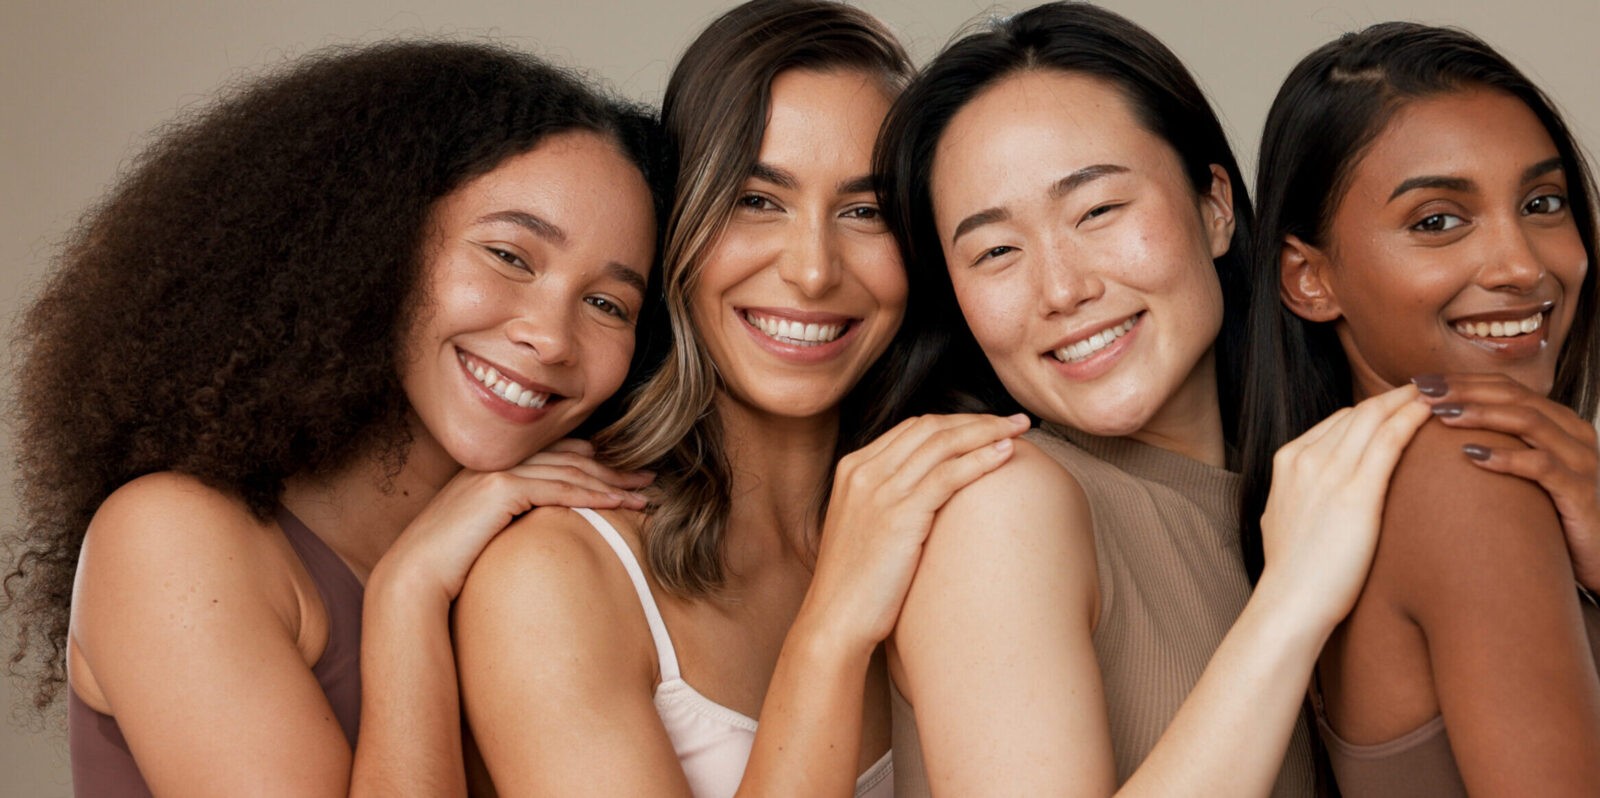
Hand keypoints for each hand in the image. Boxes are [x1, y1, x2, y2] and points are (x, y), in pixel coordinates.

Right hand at [375, 439, 653, 603]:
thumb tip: (545, 531)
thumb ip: (513, 522)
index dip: (594, 463)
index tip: (624, 477)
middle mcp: (496, 463)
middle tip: (647, 479)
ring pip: (569, 471)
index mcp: (494, 470)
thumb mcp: (487, 536)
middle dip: (612, 469)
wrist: (413, 578)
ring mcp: (497, 472)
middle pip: (568, 459)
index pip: (555, 456)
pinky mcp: (500, 488)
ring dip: (612, 483)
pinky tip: (618, 504)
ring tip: (644, 495)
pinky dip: (592, 495)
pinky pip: (558, 488)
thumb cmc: (448, 569)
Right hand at [800, 413, 1030, 653]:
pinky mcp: (899, 515)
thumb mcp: (866, 528)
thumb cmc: (857, 584)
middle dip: (976, 419)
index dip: (956, 422)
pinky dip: (980, 459)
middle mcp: (863, 471)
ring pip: (942, 444)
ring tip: (1020, 429)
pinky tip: (1006, 454)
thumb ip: (889, 501)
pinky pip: (948, 475)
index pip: (912, 428)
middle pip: (930, 427)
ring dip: (987, 431)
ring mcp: (879, 491)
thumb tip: (934, 495)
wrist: (835, 620)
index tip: (988, 426)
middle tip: (1014, 421)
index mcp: (853, 469)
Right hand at [1257, 385, 1432, 629]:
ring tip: (1439, 392)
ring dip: (1407, 400)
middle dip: (1393, 397)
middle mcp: (1305, 458)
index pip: (1338, 422)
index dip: (1372, 411)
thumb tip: (1324, 495)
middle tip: (1429, 387)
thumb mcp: (1287, 519)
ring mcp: (1328, 472)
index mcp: (1287, 462)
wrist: (1290, 602)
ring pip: (1374, 418)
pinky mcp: (1356, 492)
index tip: (1398, 407)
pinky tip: (1432, 411)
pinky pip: (1389, 440)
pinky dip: (1411, 418)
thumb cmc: (1295, 573)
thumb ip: (1305, 495)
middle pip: (1357, 413)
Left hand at [1412, 373, 1599, 590]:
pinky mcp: (1581, 491)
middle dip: (1466, 390)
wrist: (1594, 558)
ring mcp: (1581, 461)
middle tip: (1423, 391)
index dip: (1463, 380)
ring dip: (1481, 414)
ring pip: (1529, 422)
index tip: (1421, 382)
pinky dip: (1506, 457)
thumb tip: (1439, 430)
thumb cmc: (1549, 514)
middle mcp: (1573, 433)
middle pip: (1515, 396)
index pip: (1508, 387)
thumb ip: (1497, 445)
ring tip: (1441, 415)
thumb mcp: (1523, 472)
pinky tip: (1471, 455)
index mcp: (1558, 422)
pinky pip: (1542, 466)